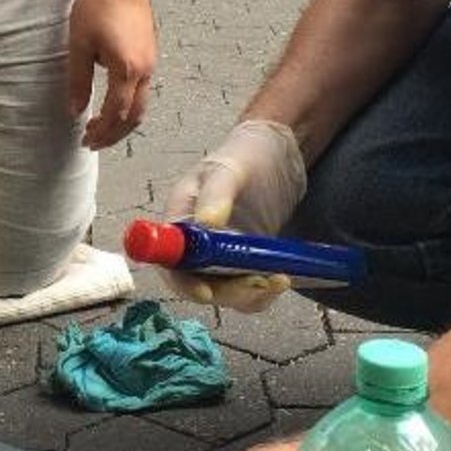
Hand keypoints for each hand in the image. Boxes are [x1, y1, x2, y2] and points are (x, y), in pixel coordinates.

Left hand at [67, 0, 157, 149]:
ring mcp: (151, 63)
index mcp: (127, 70)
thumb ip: (78, 81)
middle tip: (92, 142)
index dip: (101, 131)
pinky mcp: (150, 55)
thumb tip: (75, 110)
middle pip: (134, 116)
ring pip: (141, 105)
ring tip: (100, 128)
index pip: (116, 114)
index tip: (85, 140)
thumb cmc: (98, 5)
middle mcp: (145, 70)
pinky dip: (128, 106)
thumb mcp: (79, 44)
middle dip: (114, 134)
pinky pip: (142, 90)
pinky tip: (110, 104)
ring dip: (122, 122)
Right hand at [164, 118, 306, 311]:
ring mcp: (221, 257)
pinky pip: (248, 290)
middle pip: (198, 285)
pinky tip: (280, 278)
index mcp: (180, 221)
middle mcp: (195, 245)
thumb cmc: (244, 155)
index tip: (207, 292)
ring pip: (226, 293)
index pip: (170, 263)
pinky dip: (263, 293)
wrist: (276, 155)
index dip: (183, 283)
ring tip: (277, 279)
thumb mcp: (228, 169)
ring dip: (249, 295)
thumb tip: (206, 223)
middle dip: (227, 292)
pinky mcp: (244, 263)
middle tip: (258, 282)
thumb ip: (216, 194)